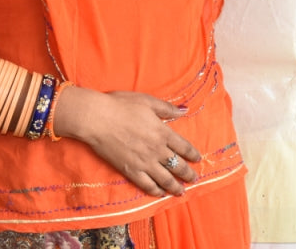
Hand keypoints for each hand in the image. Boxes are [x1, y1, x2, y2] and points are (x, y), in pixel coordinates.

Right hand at [54, 86, 200, 196]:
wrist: (98, 119)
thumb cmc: (122, 105)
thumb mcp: (148, 101)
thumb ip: (167, 108)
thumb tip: (184, 110)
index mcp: (163, 132)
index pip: (183, 146)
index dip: (192, 154)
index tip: (198, 160)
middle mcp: (156, 149)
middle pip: (177, 165)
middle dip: (187, 174)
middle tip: (194, 180)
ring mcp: (143, 162)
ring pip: (164, 178)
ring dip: (175, 186)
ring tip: (181, 192)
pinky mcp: (130, 170)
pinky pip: (146, 184)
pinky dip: (155, 190)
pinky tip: (160, 193)